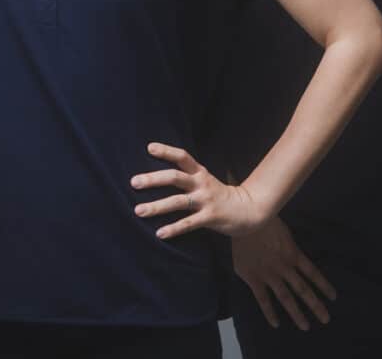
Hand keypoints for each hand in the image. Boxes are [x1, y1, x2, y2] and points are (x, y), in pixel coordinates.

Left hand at [130, 142, 267, 239]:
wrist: (248, 210)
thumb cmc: (218, 194)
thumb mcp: (204, 180)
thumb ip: (186, 177)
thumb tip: (156, 175)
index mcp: (200, 172)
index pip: (182, 156)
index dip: (167, 151)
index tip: (149, 148)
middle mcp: (201, 183)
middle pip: (175, 178)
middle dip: (153, 179)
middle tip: (134, 182)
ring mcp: (206, 200)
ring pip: (178, 201)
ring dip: (157, 206)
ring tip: (139, 210)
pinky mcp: (210, 217)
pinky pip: (189, 223)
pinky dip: (173, 229)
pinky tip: (159, 233)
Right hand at [231, 216, 335, 330]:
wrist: (245, 220)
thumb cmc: (265, 223)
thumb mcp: (285, 233)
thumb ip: (290, 249)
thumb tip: (297, 259)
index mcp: (293, 254)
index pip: (313, 273)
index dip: (324, 286)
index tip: (334, 298)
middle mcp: (284, 267)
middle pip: (303, 290)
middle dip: (315, 305)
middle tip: (326, 319)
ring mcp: (269, 274)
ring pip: (286, 297)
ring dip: (297, 313)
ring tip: (305, 327)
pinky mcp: (254, 278)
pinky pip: (263, 299)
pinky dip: (269, 312)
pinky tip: (276, 324)